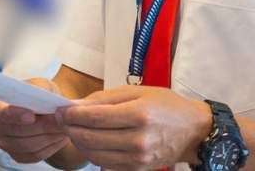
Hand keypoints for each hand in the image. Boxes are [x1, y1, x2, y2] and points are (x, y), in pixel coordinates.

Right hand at [0, 78, 71, 163]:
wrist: (44, 111)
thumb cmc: (39, 95)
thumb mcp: (41, 85)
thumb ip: (41, 90)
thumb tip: (46, 101)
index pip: (0, 112)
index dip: (14, 115)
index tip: (31, 116)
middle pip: (15, 131)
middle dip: (40, 126)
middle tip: (60, 120)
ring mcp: (2, 142)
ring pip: (27, 145)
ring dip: (48, 137)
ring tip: (63, 127)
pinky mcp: (15, 155)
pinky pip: (34, 155)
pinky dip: (50, 147)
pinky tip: (59, 137)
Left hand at [56, 85, 212, 170]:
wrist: (194, 130)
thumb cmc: (165, 105)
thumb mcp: (136, 92)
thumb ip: (104, 98)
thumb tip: (75, 105)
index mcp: (138, 114)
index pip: (93, 118)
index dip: (71, 115)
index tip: (60, 110)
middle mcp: (138, 139)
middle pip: (90, 138)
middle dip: (69, 128)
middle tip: (62, 120)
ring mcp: (138, 158)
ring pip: (94, 155)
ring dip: (78, 142)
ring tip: (74, 130)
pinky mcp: (138, 169)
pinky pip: (105, 165)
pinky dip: (92, 154)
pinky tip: (90, 142)